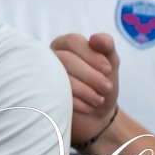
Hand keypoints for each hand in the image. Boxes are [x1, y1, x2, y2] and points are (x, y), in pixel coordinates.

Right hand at [50, 31, 118, 146]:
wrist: (97, 116)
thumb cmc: (102, 85)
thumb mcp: (110, 63)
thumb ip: (107, 46)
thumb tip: (96, 38)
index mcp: (65, 45)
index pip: (73, 41)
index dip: (92, 55)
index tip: (108, 70)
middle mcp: (50, 57)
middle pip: (65, 59)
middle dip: (90, 75)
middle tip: (107, 87)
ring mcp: (43, 77)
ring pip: (59, 78)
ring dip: (85, 90)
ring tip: (99, 100)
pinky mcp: (43, 96)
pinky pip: (55, 96)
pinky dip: (77, 103)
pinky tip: (88, 107)